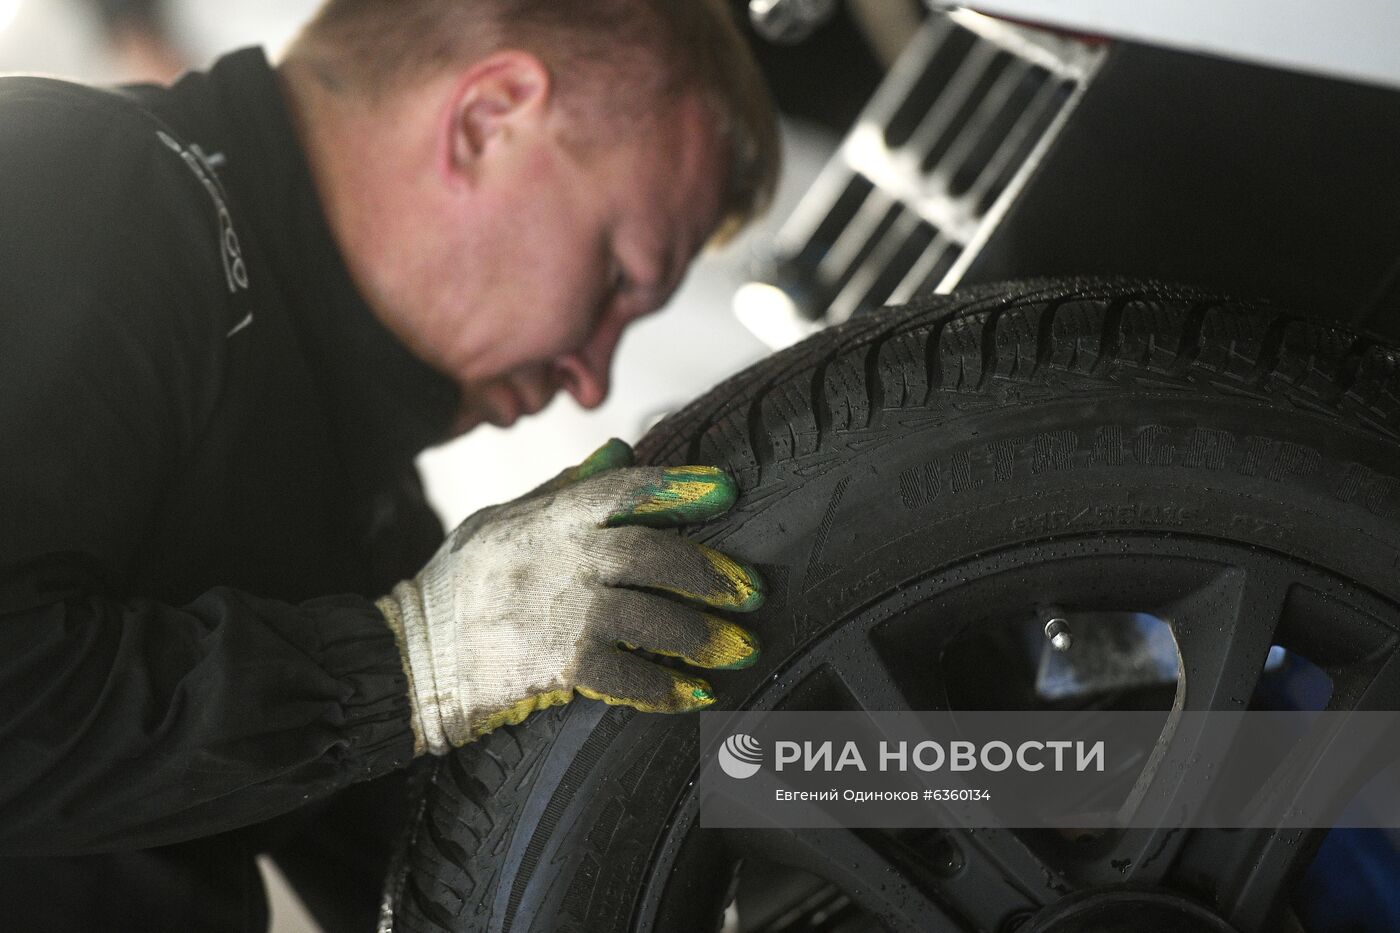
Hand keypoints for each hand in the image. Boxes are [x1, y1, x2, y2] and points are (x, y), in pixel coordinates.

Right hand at [377, 439, 763, 754]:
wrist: (411, 655)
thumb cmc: (461, 585)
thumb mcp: (503, 519)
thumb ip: (566, 487)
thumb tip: (623, 450)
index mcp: (548, 518)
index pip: (623, 490)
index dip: (678, 487)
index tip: (726, 490)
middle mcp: (558, 560)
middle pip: (648, 554)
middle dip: (706, 572)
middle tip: (750, 592)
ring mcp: (556, 613)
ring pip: (646, 617)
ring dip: (699, 634)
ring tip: (738, 647)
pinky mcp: (552, 665)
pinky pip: (623, 676)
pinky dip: (663, 688)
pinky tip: (694, 695)